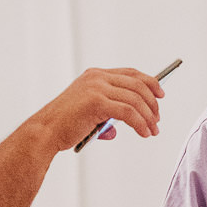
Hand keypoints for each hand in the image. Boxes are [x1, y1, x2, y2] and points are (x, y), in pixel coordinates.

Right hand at [29, 67, 164, 153]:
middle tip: (157, 120)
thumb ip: (105, 115)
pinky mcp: (96, 102)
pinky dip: (140, 123)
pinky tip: (143, 133)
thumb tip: (117, 128)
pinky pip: (128, 112)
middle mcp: (96, 77)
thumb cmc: (63, 125)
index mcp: (95, 75)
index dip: (149, 82)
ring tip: (152, 130)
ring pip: (135, 99)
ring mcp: (96, 88)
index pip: (130, 73)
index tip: (161, 94)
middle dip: (152, 102)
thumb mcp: (88, 114)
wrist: (45, 132)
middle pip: (137, 84)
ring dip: (148, 117)